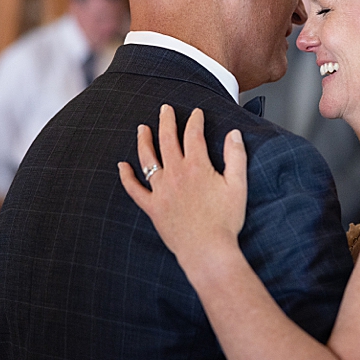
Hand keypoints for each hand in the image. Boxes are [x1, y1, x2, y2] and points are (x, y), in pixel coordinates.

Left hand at [118, 105, 248, 278]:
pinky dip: (126, 177)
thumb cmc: (226, 221)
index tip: (196, 112)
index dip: (195, 121)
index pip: (193, 135)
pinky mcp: (152, 207)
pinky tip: (121, 166)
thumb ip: (236, 157)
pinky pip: (134, 189)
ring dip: (143, 141)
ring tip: (142, 128)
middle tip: (165, 109)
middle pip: (167, 140)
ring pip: (147, 159)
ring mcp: (161, 190)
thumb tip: (234, 134)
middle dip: (166, 121)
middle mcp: (175, 174)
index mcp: (197, 167)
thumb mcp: (238, 186)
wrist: (207, 250)